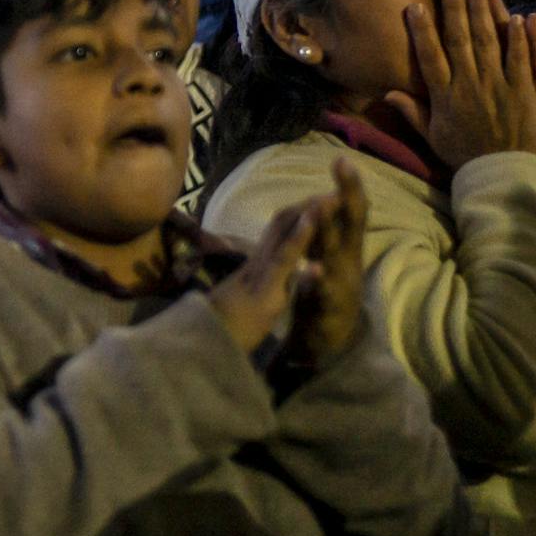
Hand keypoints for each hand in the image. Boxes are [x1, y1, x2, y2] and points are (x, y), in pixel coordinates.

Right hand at [210, 191, 321, 353]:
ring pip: (284, 236)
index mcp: (254, 268)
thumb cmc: (219, 327)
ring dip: (308, 215)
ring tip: (329, 197)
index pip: (276, 232)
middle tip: (332, 190)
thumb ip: (249, 287)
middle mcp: (256, 264)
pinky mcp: (264, 290)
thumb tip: (253, 278)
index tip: (318, 200)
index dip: (297, 214)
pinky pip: (284, 260)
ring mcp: (260, 275)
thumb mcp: (240, 303)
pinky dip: (300, 240)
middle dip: (307, 206)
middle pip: (281, 225)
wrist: (203, 345)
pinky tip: (314, 223)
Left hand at [287, 159, 368, 363]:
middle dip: (348, 194)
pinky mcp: (327, 305)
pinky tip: (312, 269)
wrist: (330, 336)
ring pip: (335, 253)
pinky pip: (321, 291)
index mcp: (346, 246)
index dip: (348, 186)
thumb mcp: (333, 255)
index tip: (342, 158)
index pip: (350, 211)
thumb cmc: (329, 288)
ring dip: (328, 229)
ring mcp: (340, 282)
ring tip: (321, 205)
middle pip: (351, 223)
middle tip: (343, 166)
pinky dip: (316, 279)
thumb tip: (330, 197)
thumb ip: (332, 230)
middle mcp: (348, 259)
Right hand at [383, 0, 535, 173]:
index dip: (422, 30)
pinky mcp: (525, 91)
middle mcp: (470, 86)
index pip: (429, 56)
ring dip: (485, 13)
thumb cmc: (468, 158)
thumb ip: (413, 113)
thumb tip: (388, 93)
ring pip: (490, 42)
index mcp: (445, 97)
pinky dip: (522, 37)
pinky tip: (520, 17)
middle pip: (460, 40)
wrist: (508, 177)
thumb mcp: (434, 139)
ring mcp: (499, 86)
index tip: (416, 6)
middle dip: (456, 9)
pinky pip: (522, 58)